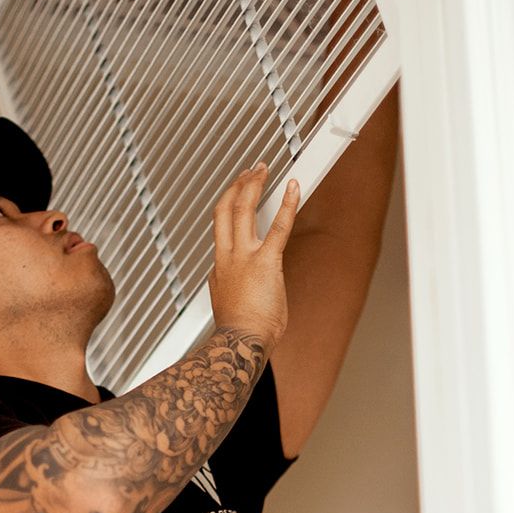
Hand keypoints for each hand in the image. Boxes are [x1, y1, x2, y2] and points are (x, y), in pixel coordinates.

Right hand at [208, 162, 298, 350]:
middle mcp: (227, 257)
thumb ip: (233, 289)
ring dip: (252, 185)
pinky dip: (287, 204)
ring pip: (242, 210)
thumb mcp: (230, 305)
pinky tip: (294, 188)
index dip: (228, 212)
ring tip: (261, 169)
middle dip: (235, 187)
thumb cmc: (241, 333)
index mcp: (219, 269)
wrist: (240, 343)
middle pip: (224, 210)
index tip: (236, 199)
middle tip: (247, 172)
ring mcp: (243, 258)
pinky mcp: (265, 262)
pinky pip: (279, 227)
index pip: (221, 232)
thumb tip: (238, 289)